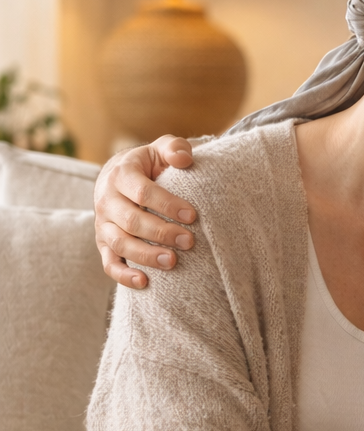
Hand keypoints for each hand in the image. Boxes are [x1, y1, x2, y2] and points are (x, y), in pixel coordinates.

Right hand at [94, 137, 196, 287]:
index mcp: (120, 175)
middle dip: (161, 233)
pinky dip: (123, 275)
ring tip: (172, 262)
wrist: (120, 177)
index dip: (167, 204)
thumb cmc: (149, 165)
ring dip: (145, 255)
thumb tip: (184, 159)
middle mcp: (106, 200)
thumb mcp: (160, 149)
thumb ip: (174, 148)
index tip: (193, 215)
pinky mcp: (104, 244)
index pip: (143, 192)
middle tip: (189, 241)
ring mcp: (103, 224)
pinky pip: (109, 263)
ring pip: (120, 243)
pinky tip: (145, 282)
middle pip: (131, 221)